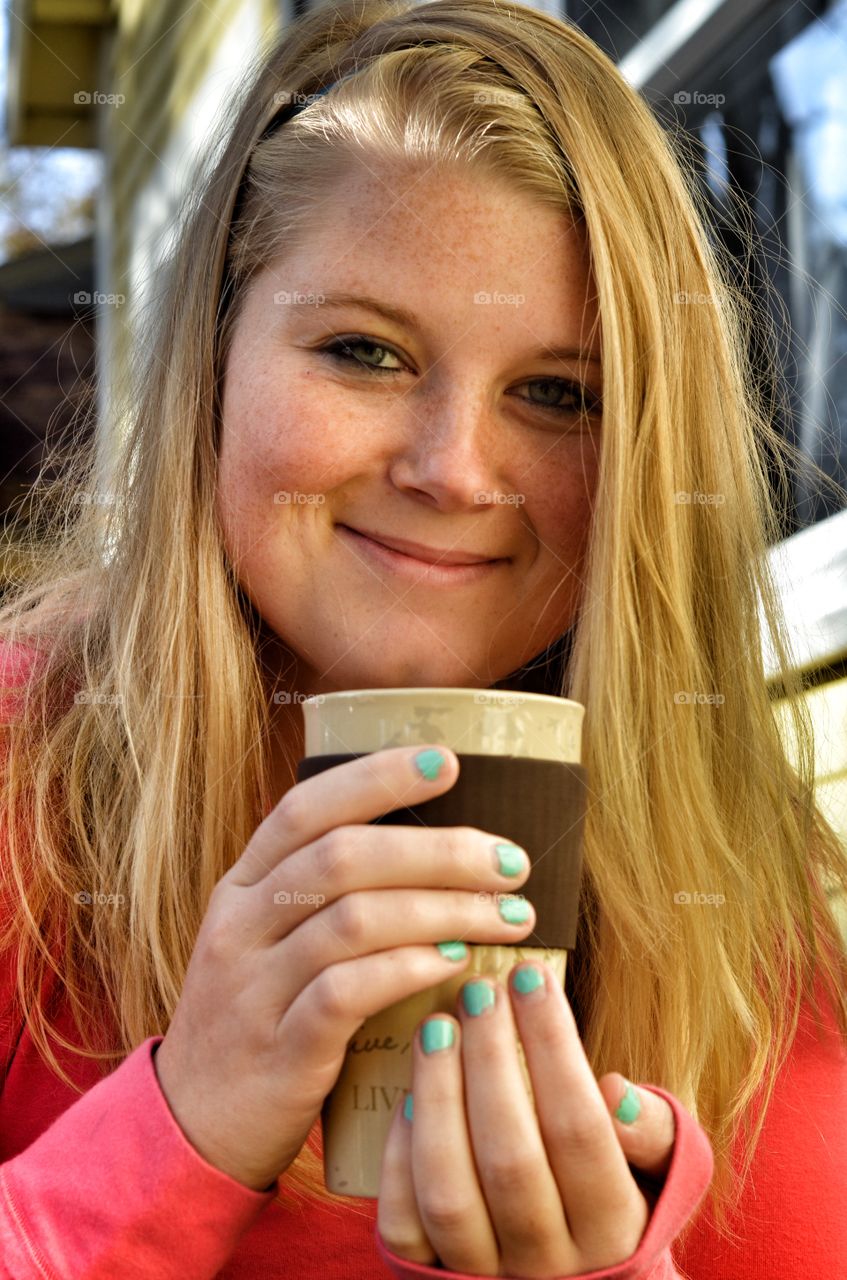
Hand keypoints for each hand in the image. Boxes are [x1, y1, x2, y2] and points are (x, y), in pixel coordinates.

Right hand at [153, 744, 538, 1190]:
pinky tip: (457, 962)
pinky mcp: (279, 1048)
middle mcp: (241, 923)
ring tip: (508, 916)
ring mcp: (253, 986)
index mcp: (244, 884)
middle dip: (439, 851)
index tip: (450, 762)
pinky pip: (349, 992)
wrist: (194, 1126)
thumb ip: (329, 897)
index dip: (378, 777)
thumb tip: (439, 852)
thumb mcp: (272, 942)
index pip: (306, 807)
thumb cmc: (262, 1018)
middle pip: (343, 857)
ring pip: (355, 920)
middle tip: (510, 862)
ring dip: (445, 909)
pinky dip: (411, 967)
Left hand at [377, 962, 675, 1277]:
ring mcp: (486, 1273)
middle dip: (490, 1060)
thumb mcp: (656, 1167)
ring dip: (439, 1098)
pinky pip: (406, 1225)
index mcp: (612, 1227)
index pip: (580, 1127)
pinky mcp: (430, 1276)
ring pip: (450, 1192)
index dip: (552, 1045)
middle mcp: (549, 1261)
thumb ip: (653, 1131)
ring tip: (437, 1026)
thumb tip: (617, 1091)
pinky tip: (406, 1095)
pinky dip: (399, 1159)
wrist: (572, 1278)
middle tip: (478, 990)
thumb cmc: (615, 1190)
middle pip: (511, 1157)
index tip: (529, 975)